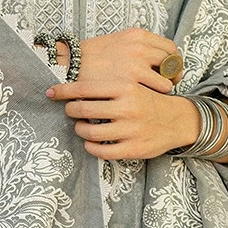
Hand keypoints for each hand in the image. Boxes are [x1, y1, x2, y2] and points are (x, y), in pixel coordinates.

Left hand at [43, 28, 199, 159]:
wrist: (177, 119)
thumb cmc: (147, 99)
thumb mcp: (133, 82)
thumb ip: (108, 81)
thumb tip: (73, 77)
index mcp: (126, 87)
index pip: (84, 88)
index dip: (63, 90)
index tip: (51, 92)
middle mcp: (128, 108)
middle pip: (83, 110)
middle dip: (70, 110)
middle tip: (69, 110)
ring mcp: (130, 130)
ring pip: (90, 133)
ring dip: (79, 130)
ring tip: (80, 126)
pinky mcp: (133, 149)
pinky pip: (101, 151)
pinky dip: (90, 147)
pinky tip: (90, 142)